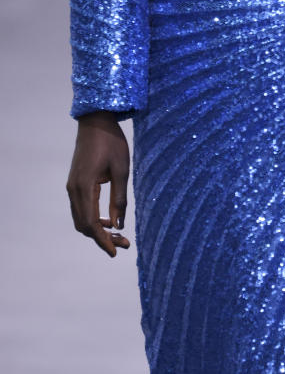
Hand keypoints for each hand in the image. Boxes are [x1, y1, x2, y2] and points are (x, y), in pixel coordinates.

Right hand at [66, 111, 130, 256]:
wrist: (95, 121)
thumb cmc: (112, 143)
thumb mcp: (121, 170)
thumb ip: (120, 198)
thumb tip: (119, 224)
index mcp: (85, 187)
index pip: (91, 224)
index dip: (103, 240)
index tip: (116, 252)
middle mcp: (73, 189)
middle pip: (84, 225)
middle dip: (102, 238)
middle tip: (124, 244)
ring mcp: (72, 186)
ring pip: (81, 218)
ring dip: (98, 229)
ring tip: (119, 235)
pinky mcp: (75, 183)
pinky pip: (81, 208)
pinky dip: (93, 218)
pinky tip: (109, 219)